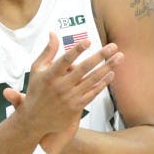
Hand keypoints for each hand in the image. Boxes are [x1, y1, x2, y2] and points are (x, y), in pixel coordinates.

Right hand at [4, 32, 121, 145]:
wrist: (35, 120)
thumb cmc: (36, 90)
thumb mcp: (36, 69)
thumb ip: (48, 52)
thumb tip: (53, 33)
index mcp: (50, 75)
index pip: (65, 60)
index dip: (76, 50)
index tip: (88, 41)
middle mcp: (61, 86)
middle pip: (83, 69)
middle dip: (100, 56)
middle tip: (113, 46)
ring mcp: (70, 97)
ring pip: (92, 80)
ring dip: (107, 68)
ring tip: (118, 57)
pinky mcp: (76, 106)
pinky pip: (93, 93)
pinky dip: (103, 83)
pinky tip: (111, 73)